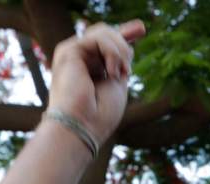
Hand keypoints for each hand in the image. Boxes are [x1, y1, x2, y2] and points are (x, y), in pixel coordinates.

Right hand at [46, 20, 145, 147]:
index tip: (141, 29)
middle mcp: (79, 60)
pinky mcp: (68, 51)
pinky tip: (112, 71)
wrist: (82, 126)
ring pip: (103, 32)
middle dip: (124, 43)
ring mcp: (73, 55)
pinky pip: (98, 37)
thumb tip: (130, 40)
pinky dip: (112, 52)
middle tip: (128, 69)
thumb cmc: (100, 115)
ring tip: (121, 73)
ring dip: (120, 50)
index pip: (107, 44)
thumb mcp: (117, 83)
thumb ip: (120, 61)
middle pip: (106, 34)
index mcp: (90, 69)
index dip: (124, 34)